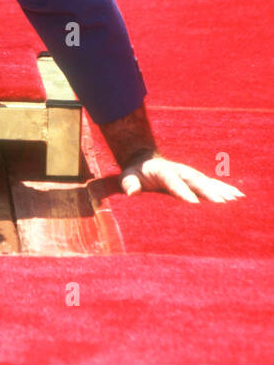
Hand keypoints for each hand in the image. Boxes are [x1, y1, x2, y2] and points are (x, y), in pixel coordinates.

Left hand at [121, 155, 244, 203]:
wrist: (143, 160)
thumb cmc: (135, 173)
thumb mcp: (127, 176)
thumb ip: (129, 183)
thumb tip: (132, 192)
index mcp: (163, 171)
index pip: (174, 182)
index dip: (183, 191)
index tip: (194, 203)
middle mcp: (180, 171)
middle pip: (196, 181)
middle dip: (208, 192)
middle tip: (222, 204)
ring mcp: (189, 174)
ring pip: (207, 182)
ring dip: (221, 191)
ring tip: (235, 200)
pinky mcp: (196, 179)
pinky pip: (212, 183)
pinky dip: (225, 189)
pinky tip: (238, 196)